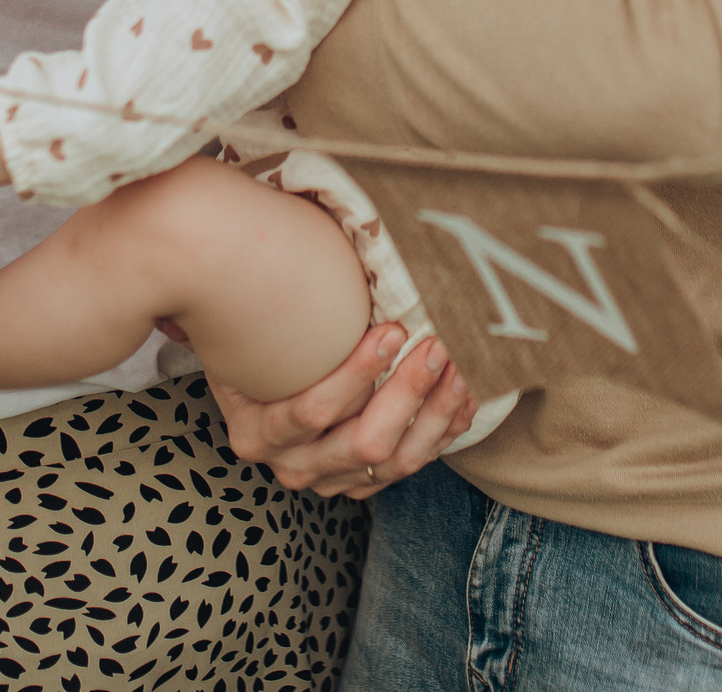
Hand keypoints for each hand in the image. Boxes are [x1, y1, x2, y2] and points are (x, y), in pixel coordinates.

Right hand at [209, 324, 477, 499]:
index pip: (311, 411)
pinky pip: (412, 464)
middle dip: (408, 392)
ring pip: (396, 461)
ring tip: (460, 367)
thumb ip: (283, 310)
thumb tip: (314, 240)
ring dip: (435, 413)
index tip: (393, 331)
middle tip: (437, 346)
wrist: (257, 387)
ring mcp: (330, 478)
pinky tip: (465, 395)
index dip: (356, 375)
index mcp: (256, 432)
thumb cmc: (259, 345)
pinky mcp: (362, 481)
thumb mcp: (256, 331)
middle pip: (364, 443)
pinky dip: (443, 430)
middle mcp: (292, 464)